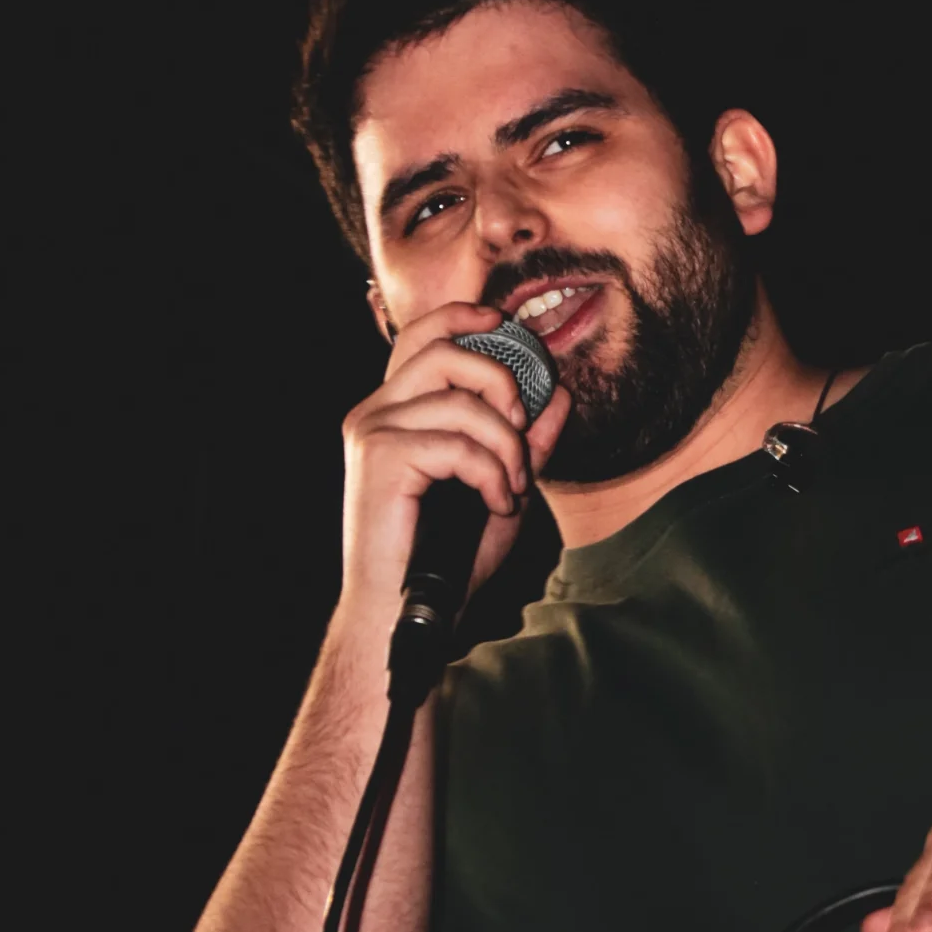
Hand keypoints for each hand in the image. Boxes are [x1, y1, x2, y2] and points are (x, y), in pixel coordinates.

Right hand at [337, 299, 571, 629]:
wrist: (402, 613)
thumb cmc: (444, 560)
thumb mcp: (499, 489)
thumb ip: (525, 444)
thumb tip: (558, 396)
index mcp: (393, 411)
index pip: (422, 337)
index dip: (465, 318)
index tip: (506, 324)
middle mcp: (374, 412)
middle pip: (444, 351)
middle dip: (501, 381)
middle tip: (520, 430)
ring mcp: (372, 432)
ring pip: (460, 400)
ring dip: (505, 445)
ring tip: (511, 487)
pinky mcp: (380, 458)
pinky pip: (457, 443)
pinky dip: (492, 473)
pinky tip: (497, 503)